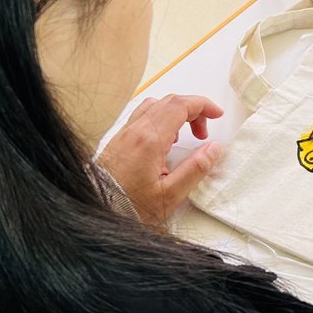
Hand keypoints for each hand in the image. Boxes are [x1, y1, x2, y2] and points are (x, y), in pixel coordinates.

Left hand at [97, 94, 223, 225]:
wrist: (95, 210)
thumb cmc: (129, 207)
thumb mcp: (170, 195)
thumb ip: (195, 169)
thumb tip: (214, 149)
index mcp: (150, 139)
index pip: (181, 105)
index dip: (203, 105)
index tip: (216, 114)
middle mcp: (135, 130)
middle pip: (169, 102)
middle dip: (193, 110)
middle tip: (204, 132)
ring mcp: (124, 133)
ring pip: (154, 106)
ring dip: (176, 113)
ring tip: (185, 136)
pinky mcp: (118, 141)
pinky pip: (142, 116)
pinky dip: (160, 119)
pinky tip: (164, 141)